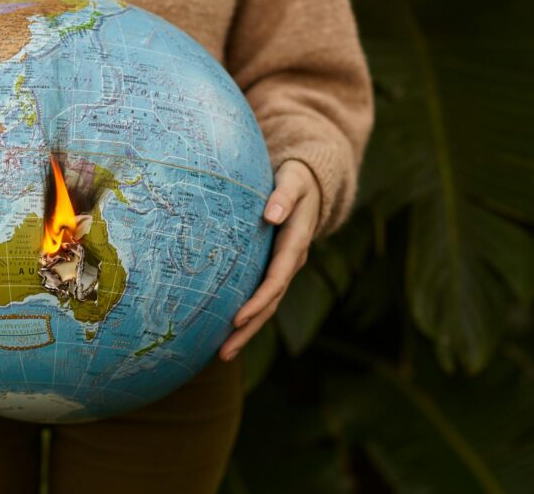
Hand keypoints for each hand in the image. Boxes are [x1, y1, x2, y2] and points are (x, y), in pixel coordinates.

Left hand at [219, 159, 319, 361]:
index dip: (258, 301)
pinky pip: (261, 296)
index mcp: (296, 243)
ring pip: (267, 305)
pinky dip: (247, 315)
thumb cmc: (296, 178)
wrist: (310, 183)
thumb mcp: (293, 181)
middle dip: (249, 329)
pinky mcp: (273, 267)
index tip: (237, 319)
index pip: (276, 279)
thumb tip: (271, 215)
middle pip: (270, 302)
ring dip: (246, 331)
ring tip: (222, 354)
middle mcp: (291, 261)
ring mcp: (283, 267)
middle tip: (224, 353)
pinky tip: (226, 330)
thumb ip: (283, 196)